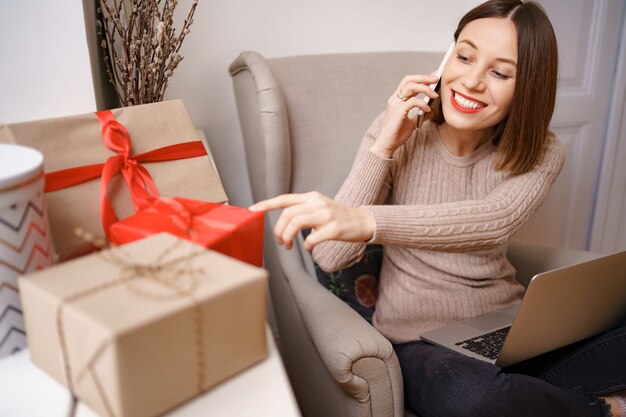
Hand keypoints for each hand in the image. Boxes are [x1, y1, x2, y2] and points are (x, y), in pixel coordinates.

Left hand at [249, 192, 375, 250]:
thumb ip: (302, 211)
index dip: (266, 204)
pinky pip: (311, 240)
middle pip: (287, 214)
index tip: (252, 210)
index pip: (284, 199)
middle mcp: (317, 203)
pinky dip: (306, 246)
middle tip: (281, 242)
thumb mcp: (319, 207)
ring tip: (289, 246)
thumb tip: (283, 224)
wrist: (364, 221)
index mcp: (312, 197)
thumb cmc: (338, 218)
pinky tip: (309, 248)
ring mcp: (326, 215)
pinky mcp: (334, 228)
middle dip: (279, 230)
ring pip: (296, 224)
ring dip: (287, 237)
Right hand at [370, 74, 438, 158]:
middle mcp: (395, 99)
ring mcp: (395, 104)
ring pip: (410, 86)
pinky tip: (427, 109)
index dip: (421, 78)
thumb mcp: (412, 121)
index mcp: (397, 100)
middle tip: (436, 79)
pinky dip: (422, 103)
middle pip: (409, 80)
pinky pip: (413, 102)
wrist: (387, 145)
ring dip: (425, 88)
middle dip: (424, 78)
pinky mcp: (398, 112)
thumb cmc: (397, 134)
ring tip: (434, 95)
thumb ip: (419, 113)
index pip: (408, 82)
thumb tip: (431, 107)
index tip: (433, 77)